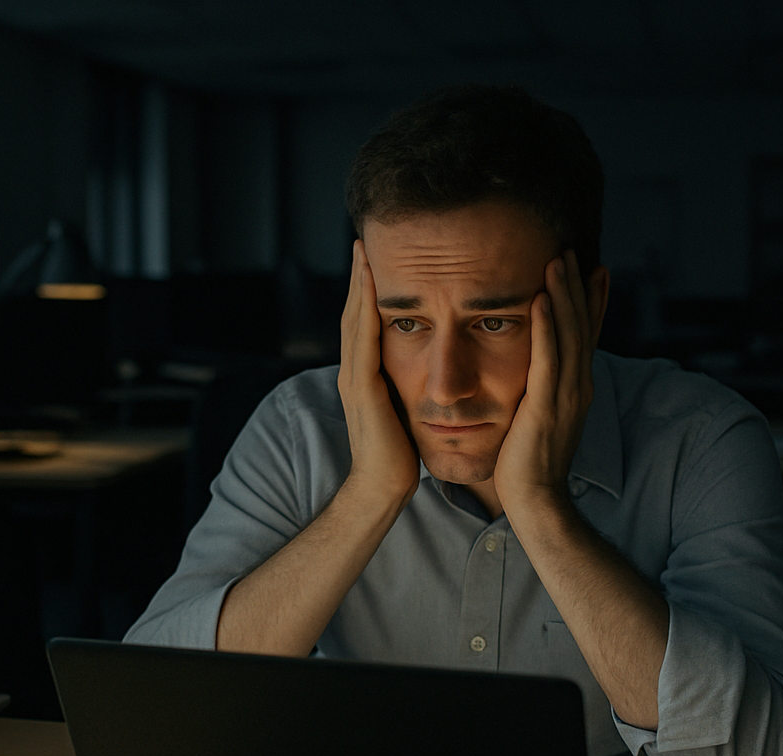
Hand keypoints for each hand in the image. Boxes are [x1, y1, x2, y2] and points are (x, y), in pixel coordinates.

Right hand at [337, 239, 419, 509]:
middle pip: (354, 313)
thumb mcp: (404, 412)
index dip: (368, 291)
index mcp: (365, 376)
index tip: (377, 259)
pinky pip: (363, 339)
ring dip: (359, 284)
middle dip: (359, 277)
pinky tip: (371, 287)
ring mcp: (354, 378)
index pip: (366, 323)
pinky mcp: (361, 388)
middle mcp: (354, 372)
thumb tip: (427, 372)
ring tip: (364, 251)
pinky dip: (364, 309)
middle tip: (364, 240)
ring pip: (354, 320)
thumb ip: (407, 388)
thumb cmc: (398, 456)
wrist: (381, 488)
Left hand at [493, 251, 597, 513]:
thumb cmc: (529, 464)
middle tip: (571, 249)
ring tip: (558, 259)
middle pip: (582, 326)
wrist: (534, 501)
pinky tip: (542, 299)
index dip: (592, 300)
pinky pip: (547, 360)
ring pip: (569, 335)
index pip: (587, 335)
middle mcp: (578, 387)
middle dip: (578, 286)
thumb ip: (542, 391)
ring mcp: (565, 396)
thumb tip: (537, 373)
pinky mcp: (546, 407)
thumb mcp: (540, 418)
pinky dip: (546, 327)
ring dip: (564, 295)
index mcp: (576, 388)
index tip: (594, 268)